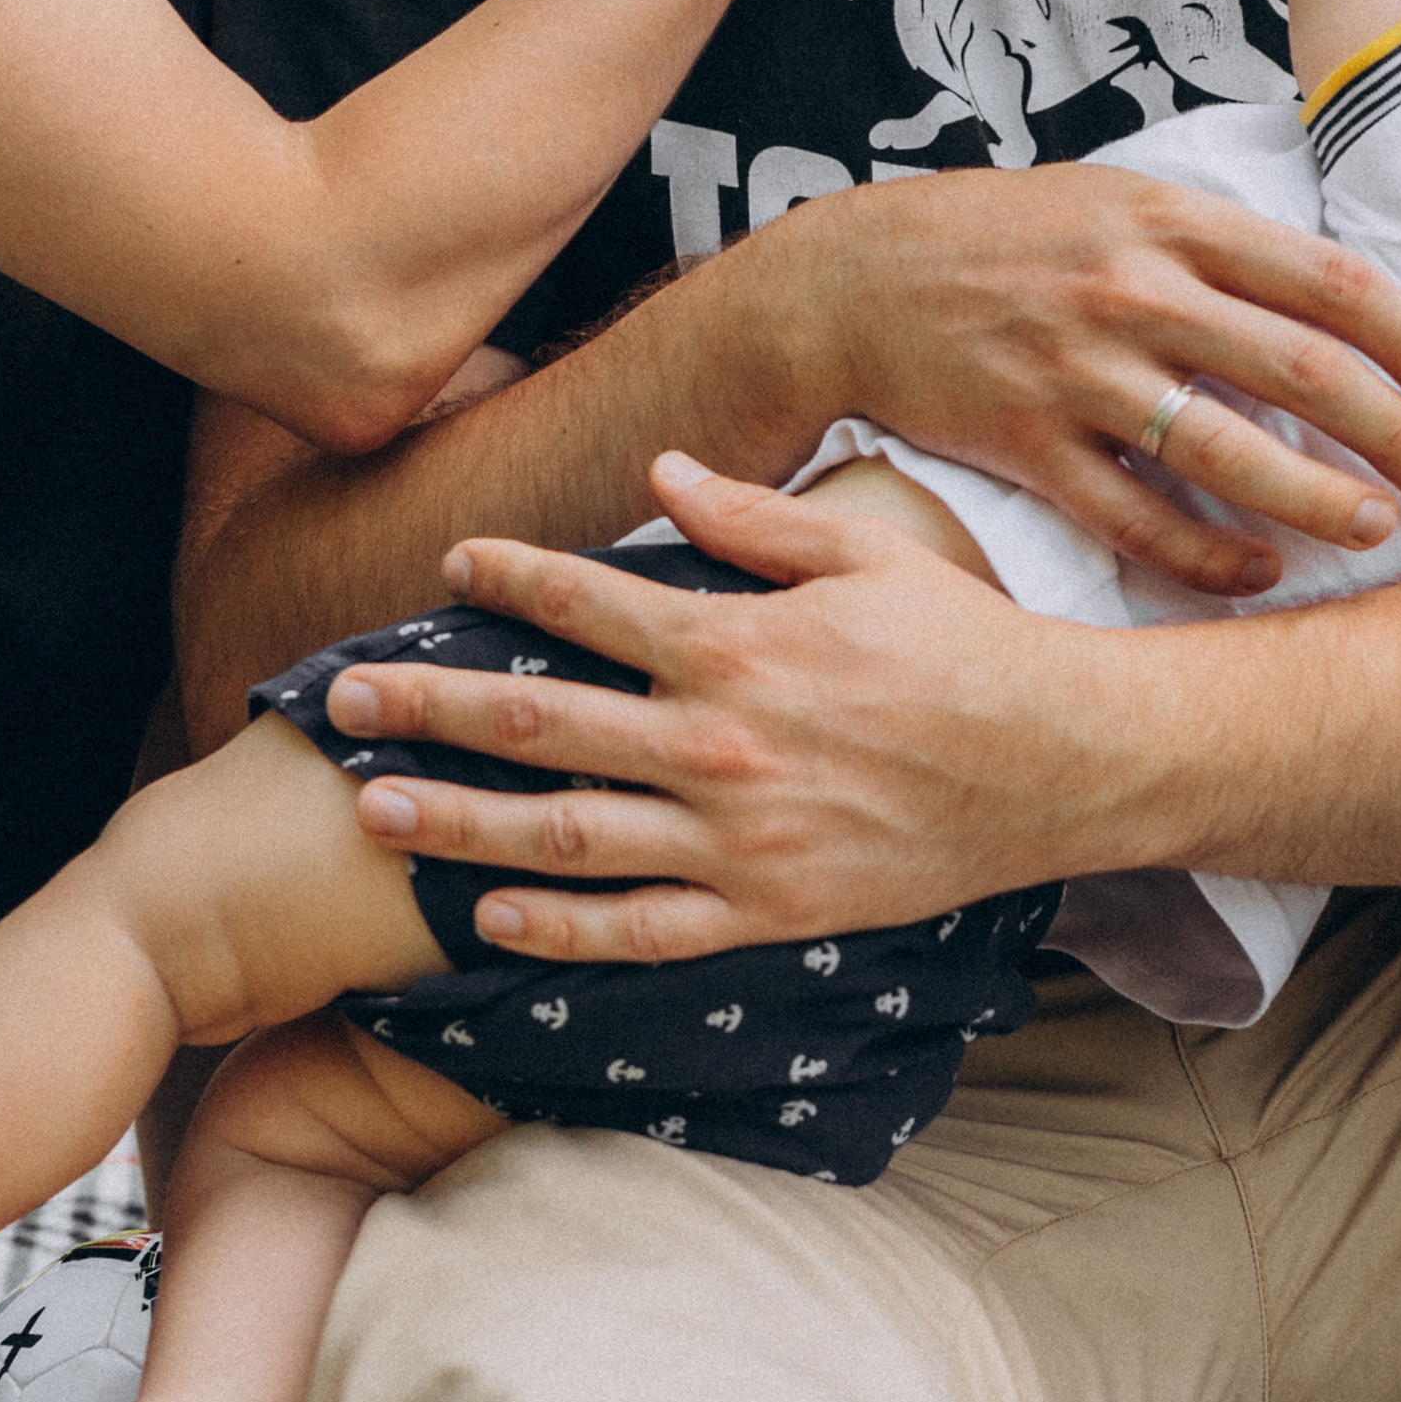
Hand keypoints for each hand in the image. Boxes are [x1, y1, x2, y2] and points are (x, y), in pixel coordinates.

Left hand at [334, 467, 1140, 961]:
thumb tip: (658, 470)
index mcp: (739, 640)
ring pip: (562, 835)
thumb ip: (752, 515)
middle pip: (539, 722)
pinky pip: (636, 930)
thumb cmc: (966, 644)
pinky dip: (556, 928)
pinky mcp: (764, 909)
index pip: (588, 601)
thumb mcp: (865, 553)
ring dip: (456, 822)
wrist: (1059, 760)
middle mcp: (719, 740)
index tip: (449, 567)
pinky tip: (487, 916)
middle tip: (341, 703)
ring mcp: (736, 836)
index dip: (507, 580)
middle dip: (430, 708)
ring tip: (373, 810)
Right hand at [734, 155, 1400, 593]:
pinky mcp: (1026, 443)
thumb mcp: (1118, 197)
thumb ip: (1219, 241)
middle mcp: (1133, 291)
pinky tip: (1257, 571)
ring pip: (1228, 452)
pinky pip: (1135, 518)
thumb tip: (1339, 294)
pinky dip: (1205, 553)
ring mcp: (1077, 371)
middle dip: (1393, 432)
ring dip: (1317, 499)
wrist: (854, 278)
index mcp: (1171, 219)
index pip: (1327, 280)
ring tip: (1375, 528)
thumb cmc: (1009, 237)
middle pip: (1300, 371)